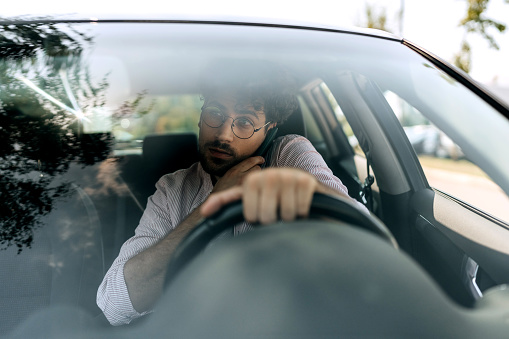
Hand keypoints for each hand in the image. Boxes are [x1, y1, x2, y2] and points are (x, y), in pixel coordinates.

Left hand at [202, 168, 330, 223]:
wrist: (303, 188)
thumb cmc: (272, 196)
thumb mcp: (248, 196)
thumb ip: (225, 201)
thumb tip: (204, 212)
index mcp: (252, 180)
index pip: (250, 215)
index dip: (256, 219)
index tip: (260, 212)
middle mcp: (269, 175)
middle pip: (266, 217)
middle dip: (273, 220)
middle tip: (276, 211)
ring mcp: (288, 176)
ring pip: (285, 215)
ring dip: (288, 217)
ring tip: (288, 207)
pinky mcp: (306, 181)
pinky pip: (300, 210)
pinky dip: (302, 213)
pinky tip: (300, 204)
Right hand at [211, 156, 264, 193]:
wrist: (217, 200)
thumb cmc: (221, 189)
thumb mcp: (225, 175)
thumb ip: (235, 170)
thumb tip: (247, 166)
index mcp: (234, 170)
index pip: (250, 160)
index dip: (258, 159)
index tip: (261, 160)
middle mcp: (239, 175)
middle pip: (257, 168)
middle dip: (259, 169)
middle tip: (259, 171)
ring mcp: (244, 184)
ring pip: (257, 177)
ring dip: (258, 178)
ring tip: (256, 181)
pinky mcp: (246, 191)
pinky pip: (255, 186)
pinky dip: (256, 185)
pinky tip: (255, 188)